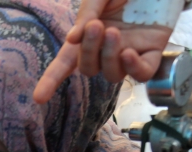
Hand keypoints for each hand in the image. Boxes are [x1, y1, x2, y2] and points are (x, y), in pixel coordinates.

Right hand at [33, 0, 173, 103]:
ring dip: (108, 57)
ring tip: (114, 32)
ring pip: (112, 74)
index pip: (65, 64)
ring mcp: (129, 53)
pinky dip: (133, 68)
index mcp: (88, 36)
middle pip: (88, 68)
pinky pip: (141, 74)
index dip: (51, 81)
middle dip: (88, 51)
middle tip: (95, 26)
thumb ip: (87, 14)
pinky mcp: (154, 52)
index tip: (38, 98)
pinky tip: (128, 53)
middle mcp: (106, 49)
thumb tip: (71, 40)